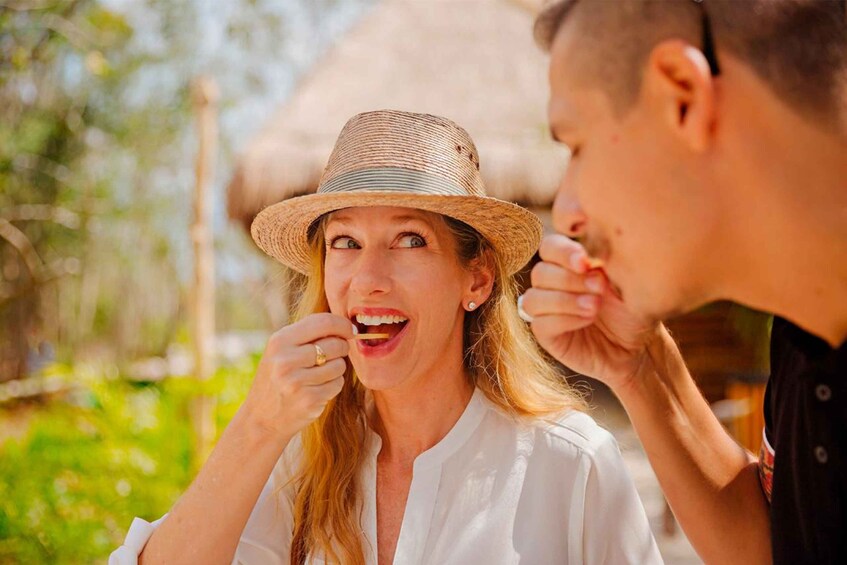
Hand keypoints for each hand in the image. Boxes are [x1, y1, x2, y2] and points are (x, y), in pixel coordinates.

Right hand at [241, 313, 354, 441]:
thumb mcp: (281, 351)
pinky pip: (337, 384)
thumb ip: (308, 335)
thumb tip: (347, 326)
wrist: (261, 419)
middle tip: (333, 355)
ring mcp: (297, 382)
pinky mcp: (309, 400)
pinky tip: (318, 388)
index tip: (350, 330)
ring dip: (337, 368)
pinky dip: (333, 385)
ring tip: (320, 374)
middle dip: (342, 348)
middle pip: (335, 344)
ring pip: (340, 365)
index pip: (323, 322)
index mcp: (280, 341)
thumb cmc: (277, 378)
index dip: (343, 324)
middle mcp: (286, 360)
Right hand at [521, 234, 660, 390]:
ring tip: (594, 306)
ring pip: (533, 299)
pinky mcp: (546, 335)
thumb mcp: (625, 282)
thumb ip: (605, 264)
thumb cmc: (632, 309)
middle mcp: (551, 285)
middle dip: (570, 279)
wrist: (638, 346)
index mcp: (568, 264)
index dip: (563, 252)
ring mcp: (546, 311)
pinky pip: (540, 324)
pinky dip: (564, 320)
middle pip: (540, 272)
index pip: (549, 247)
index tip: (585, 262)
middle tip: (599, 287)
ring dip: (564, 301)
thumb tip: (589, 257)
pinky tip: (587, 320)